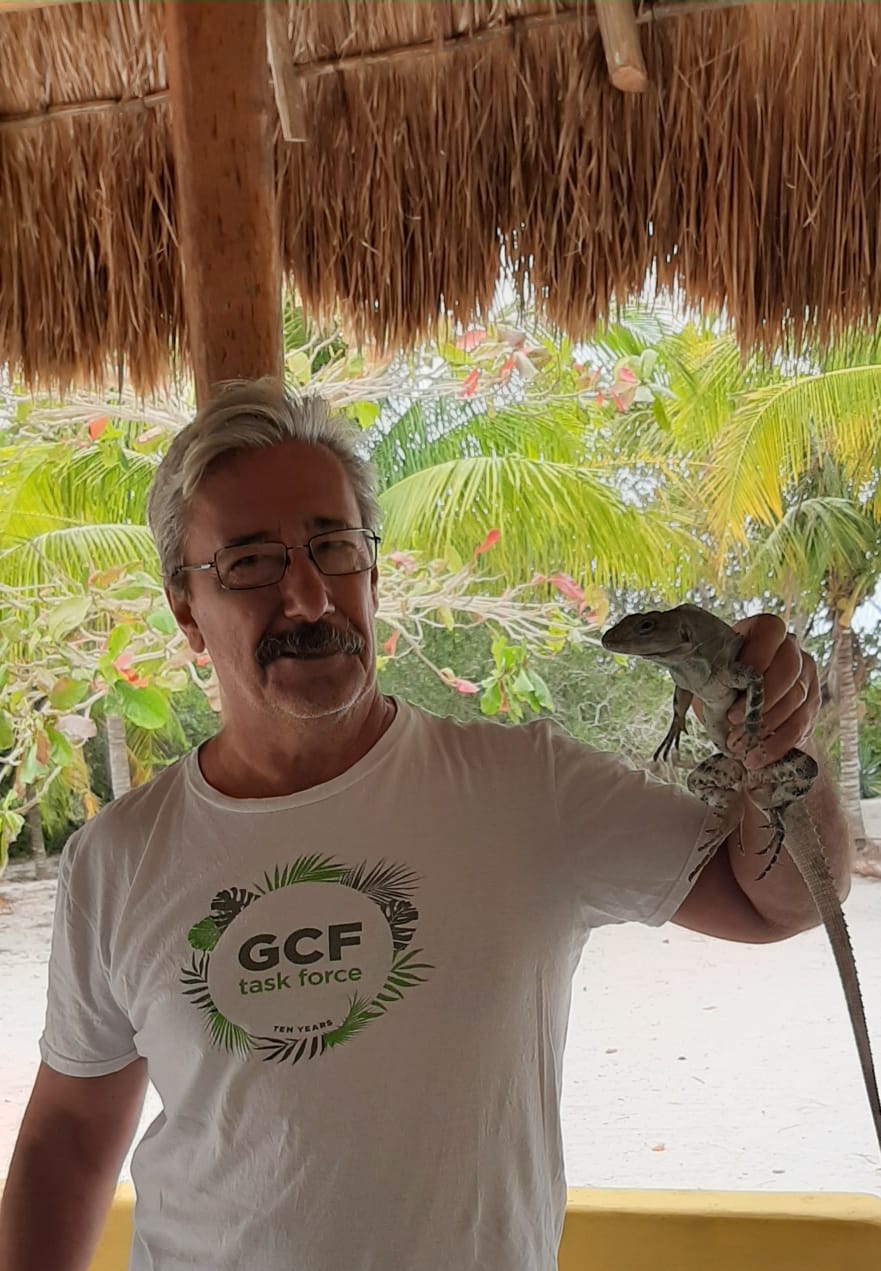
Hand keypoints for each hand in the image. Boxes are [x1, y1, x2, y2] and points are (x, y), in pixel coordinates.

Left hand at [726, 613, 819, 767]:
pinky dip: (778, 744)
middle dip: (762, 697)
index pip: (772, 630)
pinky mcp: (812, 704)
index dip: (758, 654)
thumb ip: (717, 680)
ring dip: (766, 725)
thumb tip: (717, 698)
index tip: (736, 681)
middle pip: (789, 668)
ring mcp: (807, 676)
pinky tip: (758, 757)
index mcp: (765, 631)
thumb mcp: (714, 676)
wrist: (738, 704)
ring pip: (797, 698)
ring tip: (738, 745)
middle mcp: (792, 649)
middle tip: (734, 720)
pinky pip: (802, 724)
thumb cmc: (721, 683)